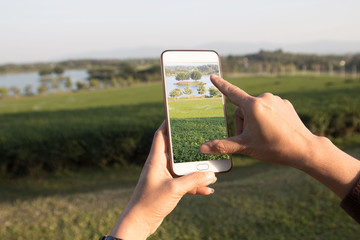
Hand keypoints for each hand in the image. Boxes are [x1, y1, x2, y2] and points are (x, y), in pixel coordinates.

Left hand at [111, 122, 216, 239]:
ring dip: (196, 169)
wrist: (140, 223)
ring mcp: (164, 177)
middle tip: (203, 138)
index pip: (161, 135)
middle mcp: (159, 166)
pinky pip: (184, 183)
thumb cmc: (150, 202)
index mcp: (156, 160)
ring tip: (212, 167)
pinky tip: (208, 188)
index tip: (179, 114)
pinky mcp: (168, 189)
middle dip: (189, 146)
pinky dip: (195, 185)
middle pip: (176, 150)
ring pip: (183, 168)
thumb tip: (212, 173)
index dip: (168, 123)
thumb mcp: (174, 189)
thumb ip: (193, 180)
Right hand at [200, 74, 317, 169]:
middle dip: (242, 123)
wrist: (304, 149)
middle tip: (249, 139)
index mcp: (252, 105)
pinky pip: (269, 108)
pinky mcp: (285, 104)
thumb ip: (222, 145)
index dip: (220, 85)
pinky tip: (273, 130)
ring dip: (254, 120)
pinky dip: (267, 118)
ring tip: (263, 136)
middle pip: (243, 109)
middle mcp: (264, 98)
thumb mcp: (245, 146)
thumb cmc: (273, 147)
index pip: (232, 92)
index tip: (212, 76)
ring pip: (256, 109)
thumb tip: (202, 148)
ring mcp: (276, 100)